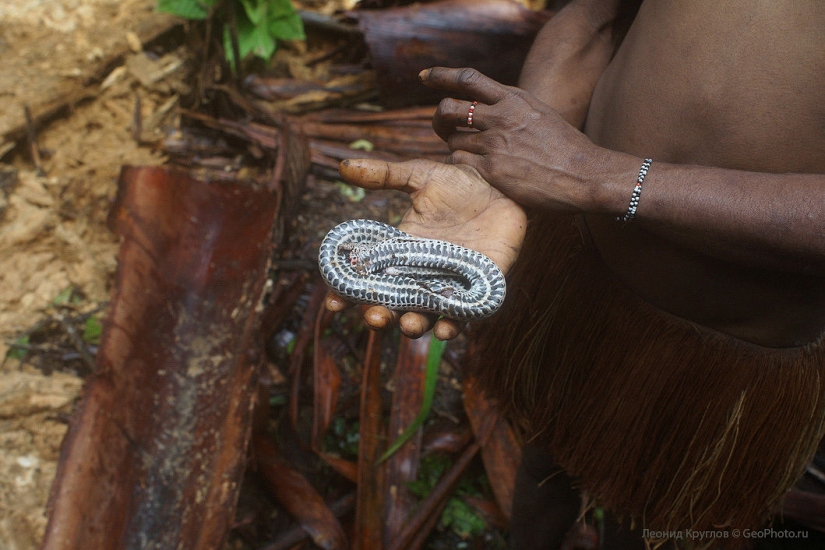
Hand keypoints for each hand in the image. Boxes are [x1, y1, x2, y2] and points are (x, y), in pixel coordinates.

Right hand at [325, 158, 525, 339]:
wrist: (503, 187)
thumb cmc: (460, 183)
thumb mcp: (420, 175)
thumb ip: (385, 174)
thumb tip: (345, 165)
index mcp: (402, 252)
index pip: (370, 277)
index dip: (349, 293)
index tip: (333, 302)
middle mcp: (422, 274)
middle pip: (394, 305)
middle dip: (380, 316)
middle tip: (373, 317)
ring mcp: (450, 284)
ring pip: (426, 316)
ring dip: (413, 326)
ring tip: (407, 325)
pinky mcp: (479, 289)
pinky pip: (463, 316)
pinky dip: (453, 326)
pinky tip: (444, 330)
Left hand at [421, 67, 613, 213]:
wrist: (585, 175)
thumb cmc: (566, 148)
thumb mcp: (540, 114)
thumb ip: (513, 109)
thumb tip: (493, 107)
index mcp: (514, 99)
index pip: (468, 79)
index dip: (441, 76)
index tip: (425, 77)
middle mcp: (501, 117)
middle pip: (449, 108)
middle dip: (439, 118)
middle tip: (441, 127)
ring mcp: (495, 143)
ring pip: (452, 139)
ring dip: (454, 146)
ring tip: (468, 154)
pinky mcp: (492, 170)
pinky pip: (459, 162)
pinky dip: (460, 165)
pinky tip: (472, 170)